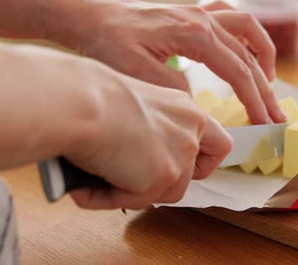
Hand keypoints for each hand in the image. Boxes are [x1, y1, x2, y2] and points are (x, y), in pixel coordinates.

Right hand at [56, 62, 232, 209]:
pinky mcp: (164, 175)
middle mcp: (190, 130)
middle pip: (192, 175)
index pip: (217, 143)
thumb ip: (148, 132)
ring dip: (134, 192)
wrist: (81, 101)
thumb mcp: (132, 106)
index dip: (203, 162)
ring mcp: (181, 154)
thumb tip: (134, 159)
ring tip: (99, 180)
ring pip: (166, 192)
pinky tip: (87, 187)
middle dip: (162, 183)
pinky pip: (136, 201)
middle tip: (132, 180)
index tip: (187, 170)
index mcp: (184, 109)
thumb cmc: (92, 96)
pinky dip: (109, 198)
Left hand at [59, 0, 286, 124]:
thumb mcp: (137, 73)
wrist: (92, 17)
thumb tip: (197, 105)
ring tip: (269, 82)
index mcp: (195, 33)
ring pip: (247, 30)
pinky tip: (246, 50)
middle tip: (276, 116)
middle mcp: (204, 19)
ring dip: (263, 55)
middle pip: (248, 56)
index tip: (264, 123)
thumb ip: (173, 89)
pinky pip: (231, 18)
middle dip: (265, 89)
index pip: (237, 71)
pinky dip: (246, 35)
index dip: (254, 100)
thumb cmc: (109, 42)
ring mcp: (200, 13)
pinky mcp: (193, 14)